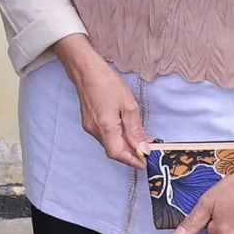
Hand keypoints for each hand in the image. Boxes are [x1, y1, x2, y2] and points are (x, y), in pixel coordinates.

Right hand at [51, 34, 147, 167]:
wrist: (86, 70)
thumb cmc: (107, 83)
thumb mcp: (128, 105)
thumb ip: (135, 129)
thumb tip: (143, 147)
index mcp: (105, 127)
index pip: (118, 154)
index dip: (132, 161)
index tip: (144, 163)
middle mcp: (94, 130)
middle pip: (113, 150)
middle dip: (130, 154)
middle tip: (147, 151)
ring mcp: (90, 126)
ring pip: (109, 143)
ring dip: (124, 146)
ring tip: (140, 141)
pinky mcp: (89, 121)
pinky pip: (105, 136)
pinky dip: (117, 137)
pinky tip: (126, 131)